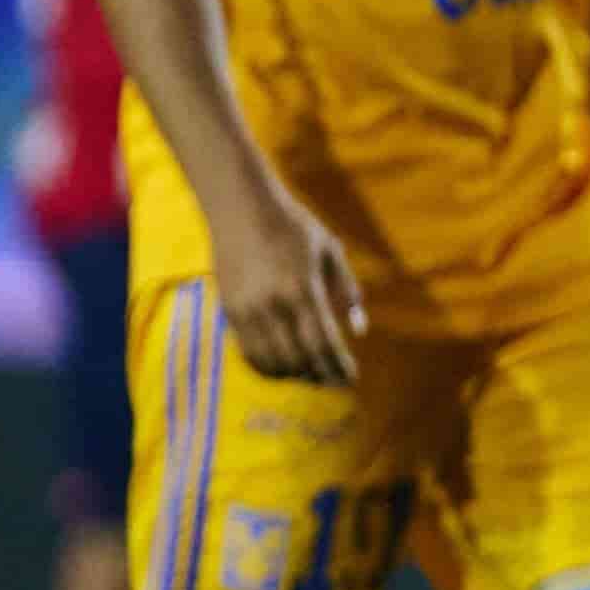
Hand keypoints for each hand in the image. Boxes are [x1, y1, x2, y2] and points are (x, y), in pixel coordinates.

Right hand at [215, 179, 364, 385]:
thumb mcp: (330, 250)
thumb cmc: (293, 225)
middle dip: (319, 375)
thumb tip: (359, 330)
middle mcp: (273, 303)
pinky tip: (283, 366)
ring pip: (271, 360)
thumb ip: (347, 290)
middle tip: (333, 382)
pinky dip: (267, 366)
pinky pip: (247, 351)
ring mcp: (247, 308)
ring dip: (293, 374)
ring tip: (311, 376)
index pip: (323, 342)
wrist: (240, 206)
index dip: (337, 365)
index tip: (350, 378)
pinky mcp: (229, 309)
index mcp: (302, 288)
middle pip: (298, 357)